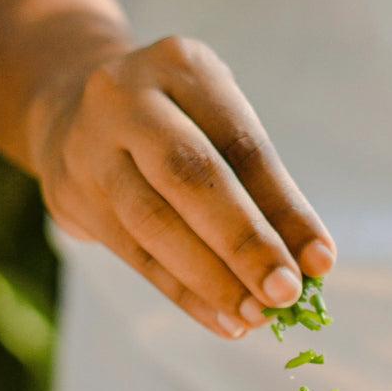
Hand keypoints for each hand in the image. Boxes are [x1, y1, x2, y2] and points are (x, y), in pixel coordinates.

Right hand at [26, 35, 334, 338]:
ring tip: (257, 316)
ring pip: (154, 222)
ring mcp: (91, 146)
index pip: (243, 146)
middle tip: (285, 292)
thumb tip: (312, 265)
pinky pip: (137, 257)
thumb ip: (264, 190)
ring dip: (213, 279)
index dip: (286, 209)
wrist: (70, 112)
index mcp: (182, 68)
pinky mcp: (75, 196)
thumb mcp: (221, 130)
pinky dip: (186, 296)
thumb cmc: (179, 127)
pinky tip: (225, 322)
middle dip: (245, 243)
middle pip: (190, 177)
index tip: (321, 262)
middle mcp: (128, 98)